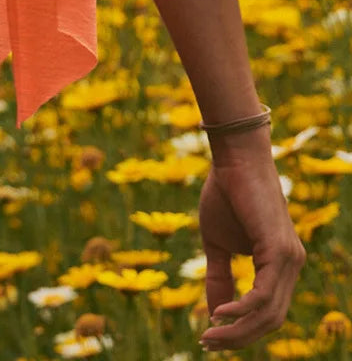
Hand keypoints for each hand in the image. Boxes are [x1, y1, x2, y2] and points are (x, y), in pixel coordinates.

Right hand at [197, 151, 305, 352]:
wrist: (233, 158)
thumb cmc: (225, 194)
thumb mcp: (217, 243)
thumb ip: (219, 277)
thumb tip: (212, 313)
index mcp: (281, 264)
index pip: (268, 311)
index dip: (242, 329)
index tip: (211, 337)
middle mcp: (292, 265)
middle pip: (271, 320)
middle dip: (239, 337)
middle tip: (208, 344)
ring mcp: (290, 259)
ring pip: (269, 313)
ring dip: (238, 330)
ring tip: (210, 334)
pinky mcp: (280, 251)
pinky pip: (264, 295)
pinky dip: (242, 310)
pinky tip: (219, 313)